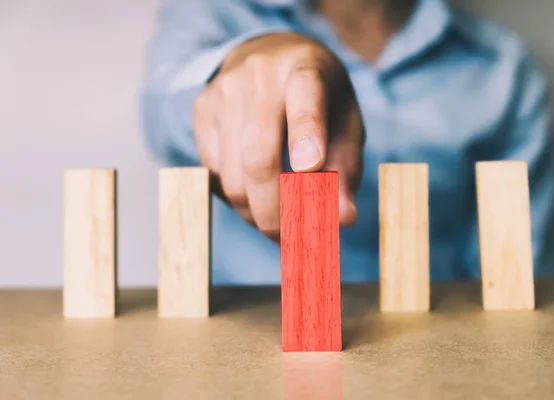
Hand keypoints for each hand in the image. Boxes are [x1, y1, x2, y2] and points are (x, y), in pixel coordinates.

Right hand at [193, 32, 364, 239]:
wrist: (269, 56)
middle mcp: (260, 76)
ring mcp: (224, 91)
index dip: (306, 135)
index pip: (305, 101)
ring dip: (255, 214)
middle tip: (293, 241)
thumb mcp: (345, 123)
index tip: (310, 169)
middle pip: (260, 159)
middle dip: (276, 213)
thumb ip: (344, 168)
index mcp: (306, 70)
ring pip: (232, 176)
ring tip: (278, 224)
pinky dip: (236, 199)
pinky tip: (256, 198)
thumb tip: (343, 219)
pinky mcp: (202, 109)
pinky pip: (214, 173)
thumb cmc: (320, 99)